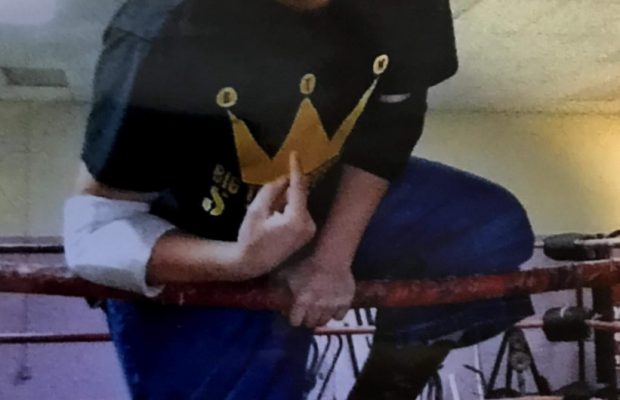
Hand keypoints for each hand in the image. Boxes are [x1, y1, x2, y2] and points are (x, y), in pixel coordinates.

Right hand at [237, 152, 316, 277]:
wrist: (252, 264)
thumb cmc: (250, 237)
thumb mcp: (256, 210)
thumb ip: (272, 190)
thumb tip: (285, 177)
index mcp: (296, 219)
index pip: (299, 188)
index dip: (296, 169)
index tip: (295, 154)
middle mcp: (308, 224)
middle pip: (299, 196)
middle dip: (286, 191)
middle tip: (268, 200)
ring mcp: (310, 230)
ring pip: (299, 204)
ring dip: (286, 201)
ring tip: (268, 215)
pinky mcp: (307, 233)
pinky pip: (299, 212)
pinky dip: (288, 209)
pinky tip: (274, 220)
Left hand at [278, 257, 355, 327]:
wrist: (331, 256)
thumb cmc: (306, 262)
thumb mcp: (285, 273)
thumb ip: (277, 289)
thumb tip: (273, 300)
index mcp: (301, 303)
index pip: (295, 322)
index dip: (293, 317)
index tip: (294, 312)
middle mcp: (316, 309)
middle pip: (310, 323)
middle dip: (306, 319)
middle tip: (306, 312)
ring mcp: (332, 307)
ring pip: (324, 321)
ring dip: (320, 317)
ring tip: (318, 309)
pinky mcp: (345, 302)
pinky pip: (339, 316)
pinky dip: (335, 313)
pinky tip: (332, 305)